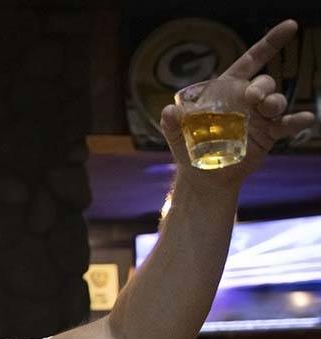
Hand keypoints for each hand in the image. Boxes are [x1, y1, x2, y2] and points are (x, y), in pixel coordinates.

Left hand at [160, 19, 315, 187]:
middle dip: (262, 86)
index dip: (270, 43)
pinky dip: (297, 121)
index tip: (290, 27)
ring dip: (276, 101)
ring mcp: (260, 117)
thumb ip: (172, 121)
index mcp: (227, 89)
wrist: (202, 175)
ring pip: (276, 101)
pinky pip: (286, 125)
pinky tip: (306, 118)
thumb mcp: (175, 133)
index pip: (251, 61)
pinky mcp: (268, 135)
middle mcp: (247, 99)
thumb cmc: (188, 147)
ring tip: (268, 109)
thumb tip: (169, 111)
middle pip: (264, 82)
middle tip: (253, 98)